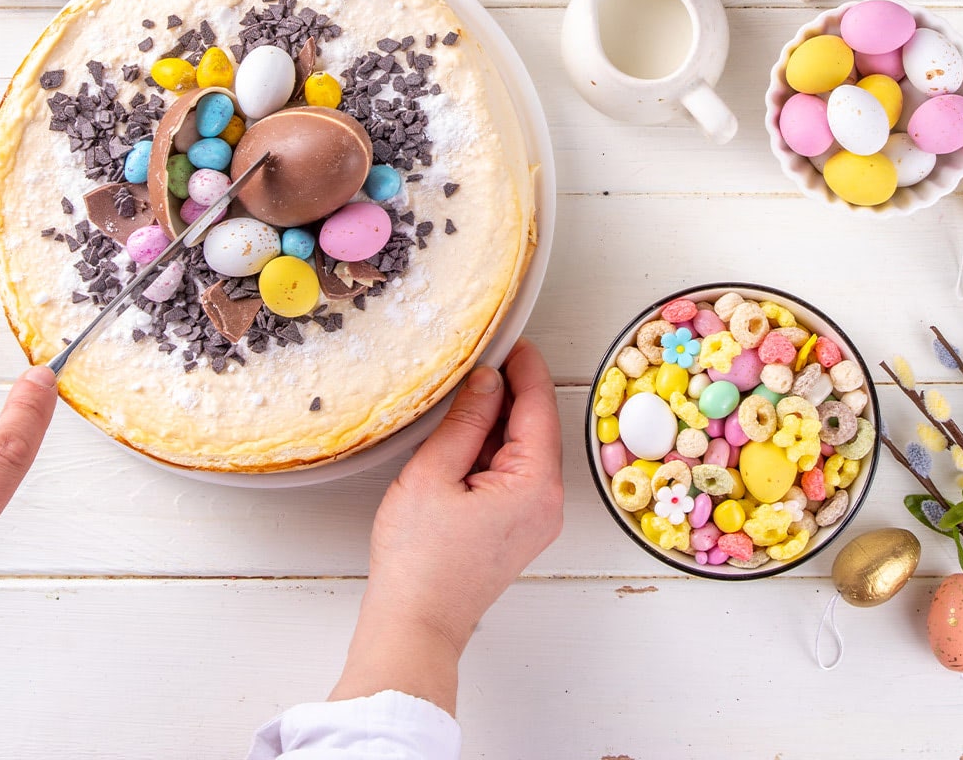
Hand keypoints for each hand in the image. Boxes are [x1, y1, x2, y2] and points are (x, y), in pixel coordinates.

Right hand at [331, 339, 562, 712]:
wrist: (415, 624)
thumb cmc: (419, 560)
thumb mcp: (434, 473)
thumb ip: (465, 420)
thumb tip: (487, 379)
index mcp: (534, 485)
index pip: (538, 407)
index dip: (525, 367)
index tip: (511, 338)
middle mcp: (547, 502)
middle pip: (536, 427)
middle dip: (510, 391)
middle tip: (481, 357)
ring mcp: (535, 519)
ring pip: (524, 450)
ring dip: (498, 421)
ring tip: (463, 394)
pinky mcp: (518, 528)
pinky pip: (514, 474)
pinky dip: (493, 449)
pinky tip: (464, 437)